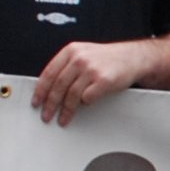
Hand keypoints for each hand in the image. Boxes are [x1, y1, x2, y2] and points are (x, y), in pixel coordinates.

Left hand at [33, 39, 150, 124]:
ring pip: (71, 95)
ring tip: (63, 119)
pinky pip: (87, 98)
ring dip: (65, 111)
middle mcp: (80, 58)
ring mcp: (92, 69)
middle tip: (46, 116)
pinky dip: (84, 104)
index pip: (49, 72)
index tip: (36, 102)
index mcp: (71, 50)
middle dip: (50, 104)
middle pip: (58, 86)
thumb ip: (67, 66)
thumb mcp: (84, 53)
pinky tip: (84, 106)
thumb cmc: (107, 58)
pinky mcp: (104, 81)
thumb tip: (49, 88)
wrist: (133, 57)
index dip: (40, 90)